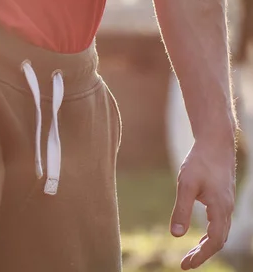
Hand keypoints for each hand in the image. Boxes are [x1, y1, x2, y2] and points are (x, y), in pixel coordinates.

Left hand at [170, 139, 235, 269]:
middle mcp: (227, 209)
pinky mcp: (222, 198)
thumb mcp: (186, 185)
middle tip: (185, 264)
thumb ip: (181, 210)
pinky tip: (198, 235)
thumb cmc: (200, 162)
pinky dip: (210, 234)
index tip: (186, 265)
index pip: (214, 242)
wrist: (215, 143)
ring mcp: (226, 204)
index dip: (201, 256)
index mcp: (220, 209)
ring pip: (220, 232)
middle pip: (219, 241)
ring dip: (206, 245)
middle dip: (202, 254)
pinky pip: (219, 223)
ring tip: (190, 254)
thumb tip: (176, 235)